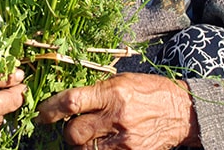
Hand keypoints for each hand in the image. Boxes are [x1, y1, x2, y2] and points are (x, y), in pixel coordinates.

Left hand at [36, 73, 199, 148]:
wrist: (182, 112)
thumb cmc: (149, 91)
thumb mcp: (122, 80)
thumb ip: (96, 91)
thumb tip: (67, 100)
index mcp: (112, 92)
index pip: (71, 102)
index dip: (50, 109)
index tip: (41, 113)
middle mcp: (116, 116)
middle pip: (74, 133)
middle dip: (68, 132)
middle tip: (73, 127)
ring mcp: (124, 140)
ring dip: (82, 145)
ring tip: (90, 136)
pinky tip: (103, 144)